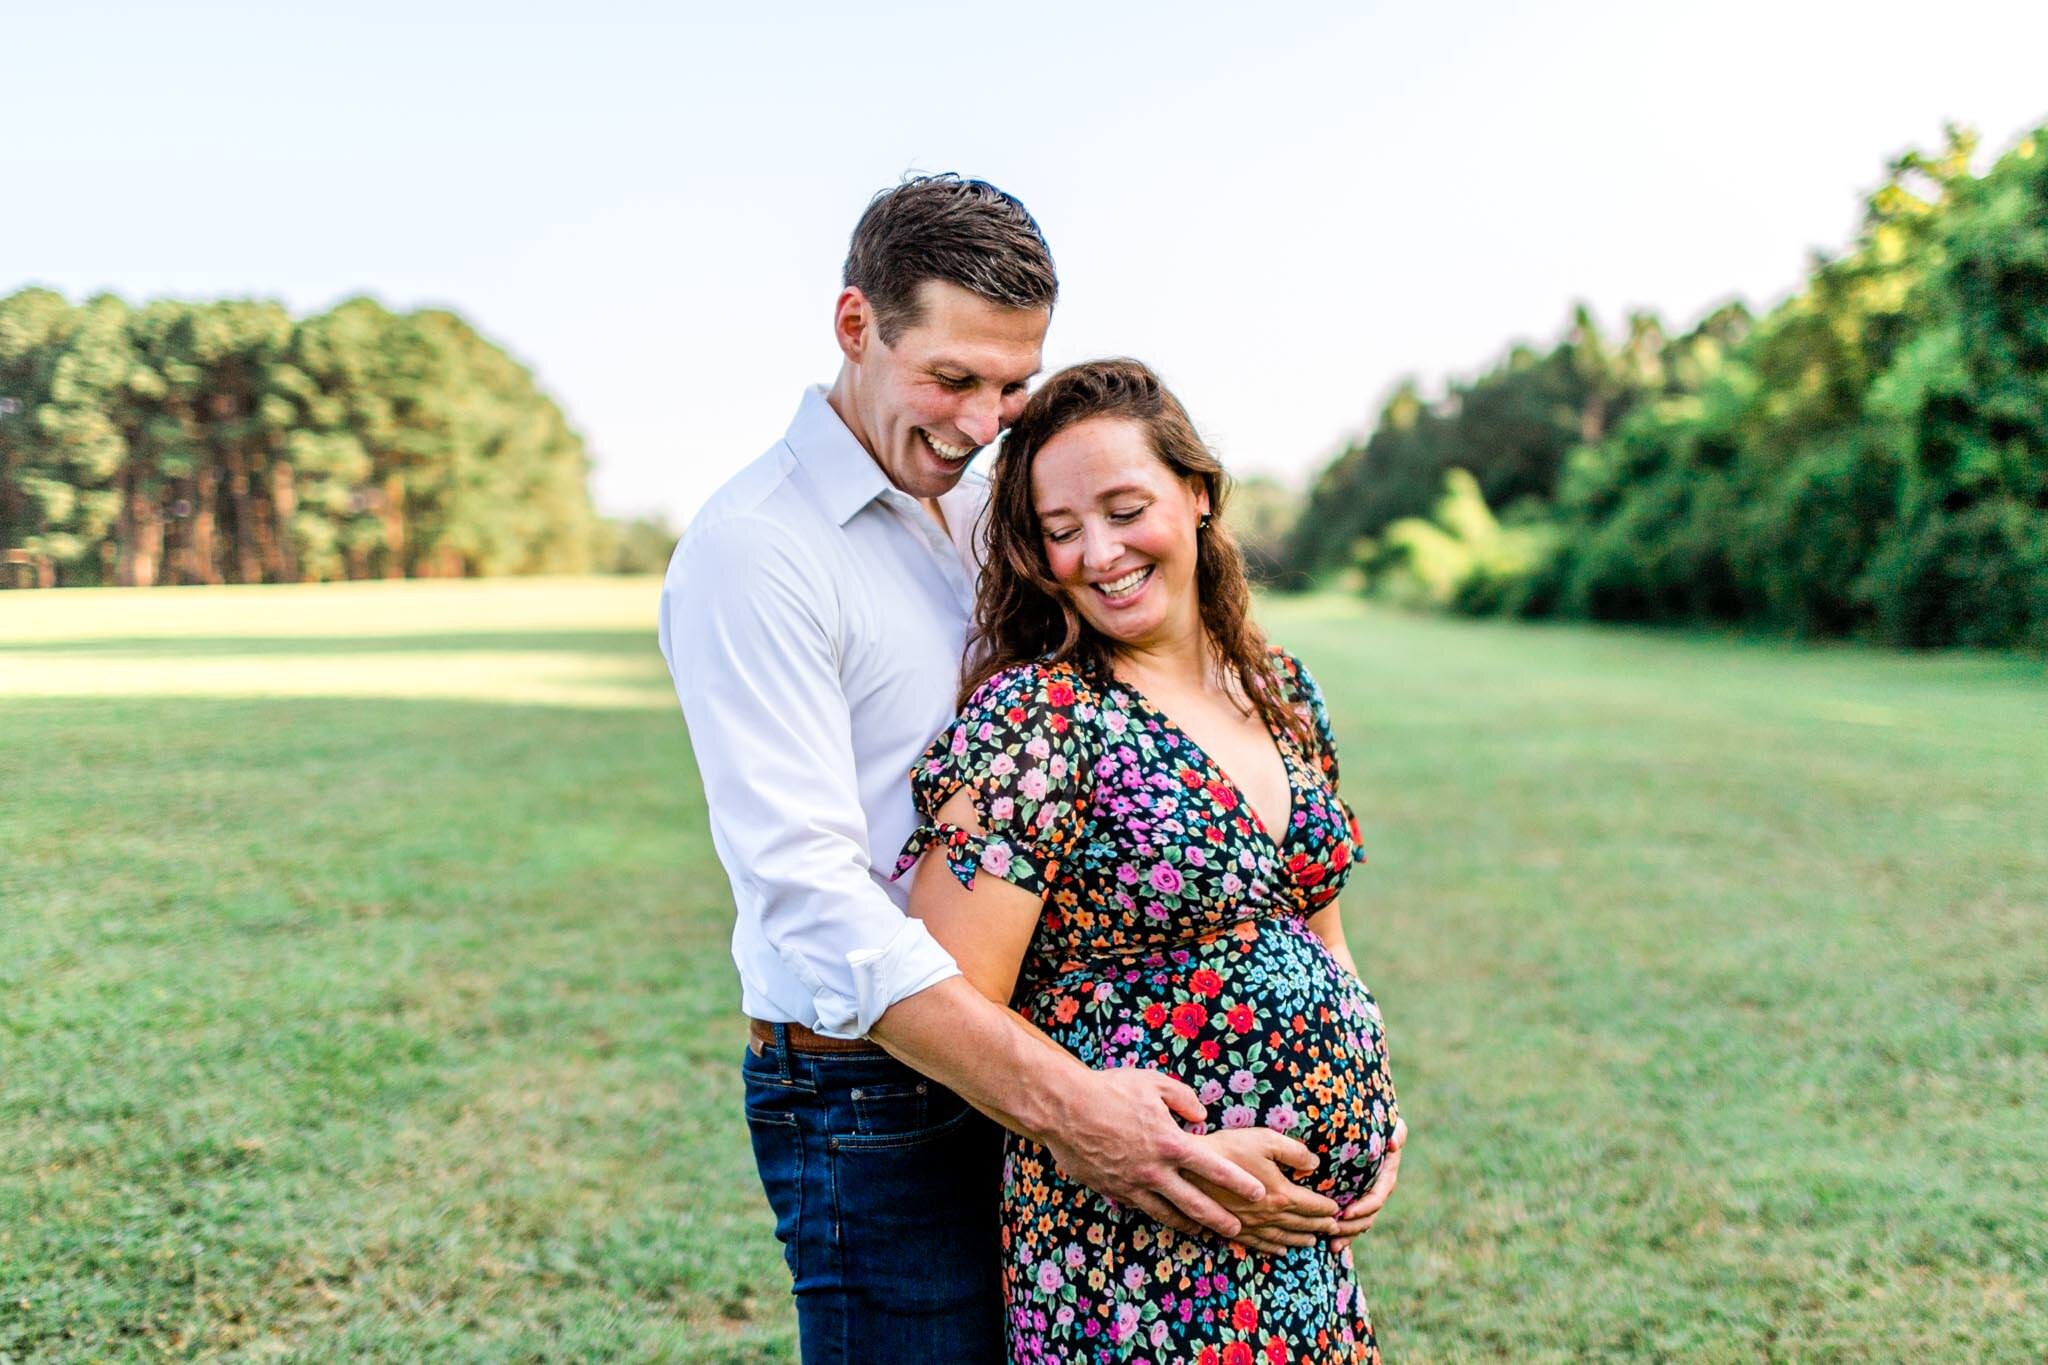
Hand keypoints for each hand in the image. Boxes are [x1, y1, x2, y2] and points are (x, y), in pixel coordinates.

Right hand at [1039, 1066, 1268, 1239]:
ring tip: (1203, 1231)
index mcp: (1171, 1143)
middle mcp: (1155, 1171)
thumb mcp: (1153, 1083)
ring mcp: (1133, 1185)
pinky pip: (1140, 1207)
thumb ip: (1183, 1098)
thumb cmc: (1110, 1090)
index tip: (1258, 1192)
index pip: (1214, 1169)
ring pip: (1167, 1214)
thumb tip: (1201, 1115)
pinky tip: (1164, 1216)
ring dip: (1190, 1224)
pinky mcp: (1112, 1190)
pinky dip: (1156, 1213)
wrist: (1064, 1108)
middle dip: (1220, 1219)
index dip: (1239, 1182)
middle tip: (1239, 1229)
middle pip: (1196, 1203)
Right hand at [1186, 1127, 1339, 1255]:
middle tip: (1334, 1229)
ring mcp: (1251, 1225)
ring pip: (1283, 1237)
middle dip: (1319, 1226)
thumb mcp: (1266, 1140)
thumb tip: (1315, 1164)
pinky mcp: (1233, 1228)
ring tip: (1313, 1242)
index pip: (1312, 1205)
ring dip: (1301, 1239)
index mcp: (1281, 1195)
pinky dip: (1275, 1249)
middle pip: (1300, 1224)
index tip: (1338, 1210)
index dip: (1327, 1208)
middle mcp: (1268, 1216)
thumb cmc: (1229, 1148)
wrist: (1189, 1168)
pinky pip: (1260, 1244)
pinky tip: (1281, 1250)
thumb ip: (1294, 1152)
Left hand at [1330, 1116, 1406, 1254]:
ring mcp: (1365, 1197)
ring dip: (1347, 1235)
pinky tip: (1332, 1248)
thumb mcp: (1392, 1124)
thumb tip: (1393, 1143)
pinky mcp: (1353, 1200)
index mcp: (1386, 1175)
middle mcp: (1377, 1189)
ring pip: (1360, 1223)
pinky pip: (1351, 1223)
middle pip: (1368, 1216)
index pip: (1377, 1196)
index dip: (1364, 1207)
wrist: (1362, 1123)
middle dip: (1352, 1227)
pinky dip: (1344, 1237)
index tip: (1347, 1212)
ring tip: (1331, 1243)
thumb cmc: (1378, 1122)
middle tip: (1332, 1230)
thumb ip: (1396, 1132)